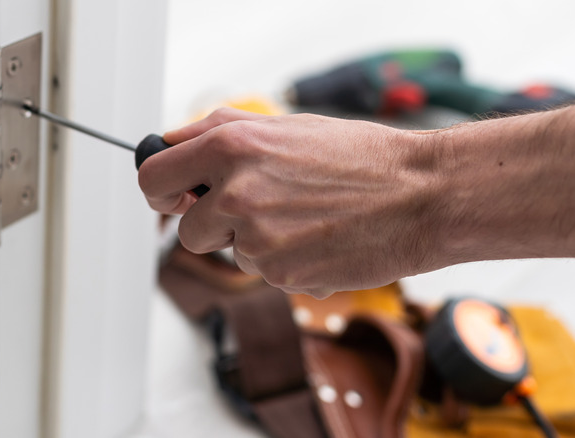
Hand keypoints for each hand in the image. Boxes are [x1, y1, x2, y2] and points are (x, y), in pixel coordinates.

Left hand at [138, 108, 437, 296]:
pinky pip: (265, 273)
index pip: (152, 178)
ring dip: (257, 243)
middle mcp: (236, 192)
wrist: (422, 195)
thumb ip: (220, 132)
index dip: (160, 192)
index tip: (175, 198)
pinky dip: (286, 262)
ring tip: (305, 219)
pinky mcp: (280, 275)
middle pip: (188, 231)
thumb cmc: (361, 158)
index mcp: (231, 146)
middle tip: (260, 210)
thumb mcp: (285, 126)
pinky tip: (320, 240)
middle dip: (214, 227)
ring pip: (232, 254)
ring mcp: (257, 239)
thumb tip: (172, 144)